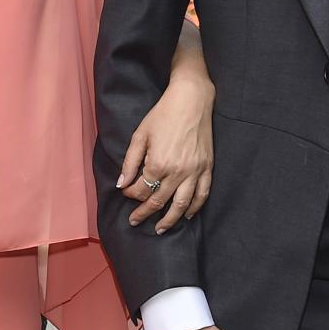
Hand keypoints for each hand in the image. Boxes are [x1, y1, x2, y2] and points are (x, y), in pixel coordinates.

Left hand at [118, 69, 214, 235]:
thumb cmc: (162, 115)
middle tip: (135, 222)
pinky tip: (188, 215)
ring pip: (182, 205)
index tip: (126, 194)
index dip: (131, 195)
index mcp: (158, 164)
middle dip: (145, 214)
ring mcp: (194, 172)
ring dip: (170, 220)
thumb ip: (130, 162)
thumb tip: (122, 184)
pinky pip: (202, 194)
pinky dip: (195, 207)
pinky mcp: (207, 168)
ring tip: (161, 229)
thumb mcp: (140, 135)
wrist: (191, 100)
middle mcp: (177, 172)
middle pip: (159, 202)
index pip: (141, 190)